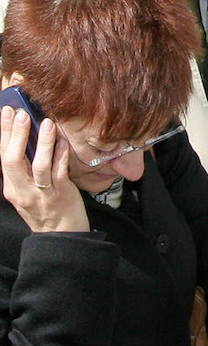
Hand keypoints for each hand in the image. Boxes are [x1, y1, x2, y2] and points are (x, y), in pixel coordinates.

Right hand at [0, 107, 87, 233]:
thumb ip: (24, 168)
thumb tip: (26, 135)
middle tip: (20, 113)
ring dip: (42, 143)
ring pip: (39, 166)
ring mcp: (42, 193)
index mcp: (11, 188)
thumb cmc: (45, 206)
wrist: (61, 233)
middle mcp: (22, 191)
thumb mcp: (26, 190)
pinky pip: (60, 171)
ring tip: (46, 122)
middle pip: (13, 161)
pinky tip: (64, 140)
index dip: (3, 134)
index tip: (6, 112)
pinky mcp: (61, 193)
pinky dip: (61, 154)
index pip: (2, 157)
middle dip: (14, 135)